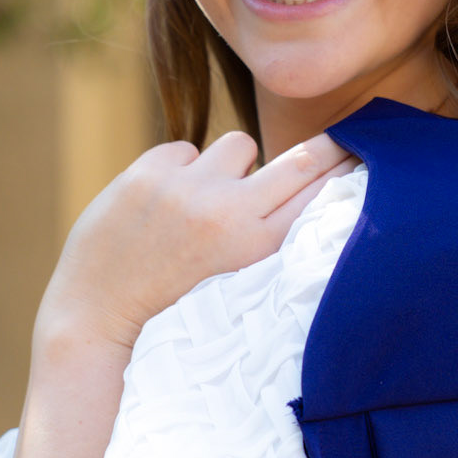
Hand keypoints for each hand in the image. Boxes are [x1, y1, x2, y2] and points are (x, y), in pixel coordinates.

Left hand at [34, 131, 354, 352]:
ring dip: (227, 167)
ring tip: (200, 204)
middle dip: (327, 146)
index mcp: (255, 251)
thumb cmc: (168, 310)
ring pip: (238, 145)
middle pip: (300, 161)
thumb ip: (261, 241)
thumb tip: (297, 187)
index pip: (317, 196)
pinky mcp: (149, 173)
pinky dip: (175, 171)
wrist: (94, 320)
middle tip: (345, 136)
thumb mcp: (230, 287)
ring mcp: (188, 189)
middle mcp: (228, 214)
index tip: (363, 155)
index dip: (343, 171)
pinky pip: (184, 149)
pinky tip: (156, 208)